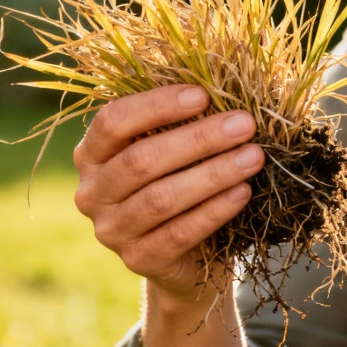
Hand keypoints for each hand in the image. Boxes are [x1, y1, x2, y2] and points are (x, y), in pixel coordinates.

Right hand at [72, 84, 265, 301]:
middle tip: (245, 125)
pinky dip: (213, 210)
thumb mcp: (173, 151)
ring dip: (213, 174)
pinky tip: (242, 192)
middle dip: (198, 139)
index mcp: (93, 154)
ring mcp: (111, 230)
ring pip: (160, 198)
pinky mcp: (137, 260)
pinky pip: (178, 233)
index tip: (203, 95)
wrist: (187, 254)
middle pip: (141, 160)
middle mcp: (92, 192)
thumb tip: (222, 86)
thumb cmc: (181, 183)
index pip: (113, 121)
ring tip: (253, 157)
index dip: (156, 105)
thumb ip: (181, 123)